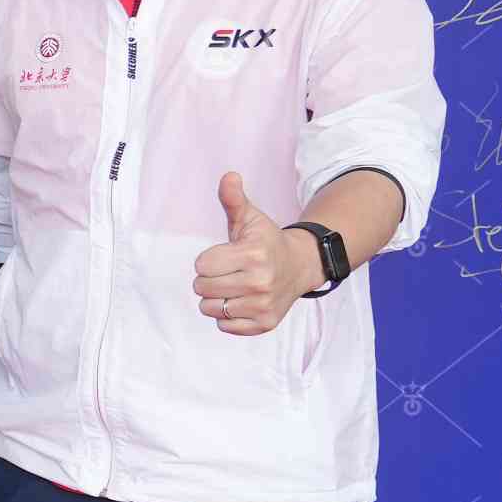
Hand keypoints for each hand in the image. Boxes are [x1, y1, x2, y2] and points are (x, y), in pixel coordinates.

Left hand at [191, 171, 319, 336]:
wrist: (300, 266)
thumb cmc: (266, 241)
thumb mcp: (250, 218)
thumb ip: (233, 199)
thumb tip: (228, 176)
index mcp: (253, 254)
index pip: (201, 264)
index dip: (208, 259)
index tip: (226, 255)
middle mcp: (260, 282)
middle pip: (202, 287)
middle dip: (209, 278)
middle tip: (229, 271)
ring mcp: (263, 305)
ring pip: (209, 308)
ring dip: (215, 298)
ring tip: (234, 286)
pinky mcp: (264, 323)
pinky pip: (224, 325)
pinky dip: (226, 316)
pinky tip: (241, 301)